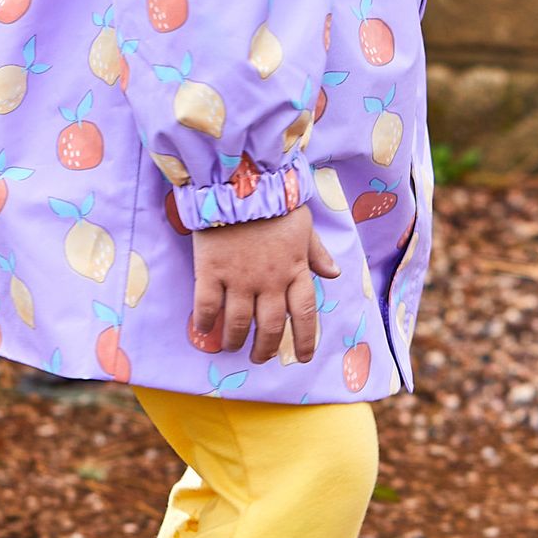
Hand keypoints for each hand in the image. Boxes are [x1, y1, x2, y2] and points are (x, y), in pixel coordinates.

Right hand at [190, 203, 342, 363]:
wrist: (241, 180)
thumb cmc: (275, 200)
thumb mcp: (304, 225)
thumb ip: (317, 252)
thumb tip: (334, 275)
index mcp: (295, 270)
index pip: (305, 314)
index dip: (306, 340)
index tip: (304, 357)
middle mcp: (270, 281)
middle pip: (271, 327)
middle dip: (266, 348)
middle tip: (260, 357)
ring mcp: (240, 278)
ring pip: (239, 323)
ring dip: (236, 341)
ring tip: (232, 347)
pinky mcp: (212, 270)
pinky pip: (208, 305)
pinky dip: (205, 322)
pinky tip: (204, 330)